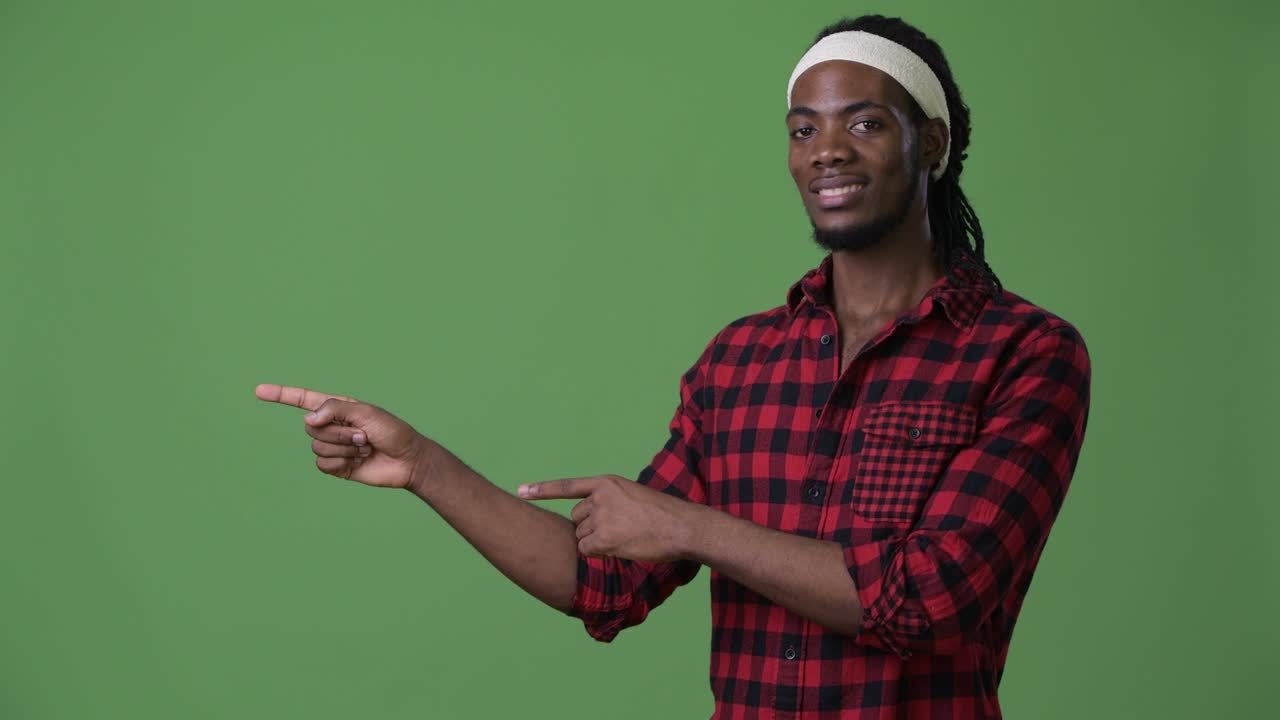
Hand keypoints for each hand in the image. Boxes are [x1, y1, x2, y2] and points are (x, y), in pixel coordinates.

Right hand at [254, 383, 436, 490]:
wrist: (407, 460)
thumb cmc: (392, 431)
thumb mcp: (366, 413)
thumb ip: (335, 409)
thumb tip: (307, 419)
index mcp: (337, 407)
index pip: (303, 399)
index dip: (281, 395)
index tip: (258, 391)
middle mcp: (331, 426)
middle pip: (312, 429)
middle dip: (339, 433)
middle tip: (364, 435)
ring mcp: (333, 446)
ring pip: (317, 447)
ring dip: (344, 448)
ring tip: (365, 447)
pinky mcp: (336, 466)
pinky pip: (322, 464)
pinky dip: (341, 463)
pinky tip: (358, 462)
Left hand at [518, 475, 700, 563]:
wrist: (680, 526)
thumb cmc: (661, 514)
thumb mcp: (632, 494)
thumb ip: (609, 500)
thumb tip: (588, 518)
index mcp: (606, 482)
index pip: (568, 486)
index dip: (542, 490)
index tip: (520, 491)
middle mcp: (600, 497)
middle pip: (577, 519)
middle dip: (590, 528)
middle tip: (619, 529)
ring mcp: (601, 517)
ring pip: (581, 536)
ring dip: (597, 542)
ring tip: (625, 536)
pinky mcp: (603, 538)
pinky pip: (586, 550)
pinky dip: (599, 553)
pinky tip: (620, 547)